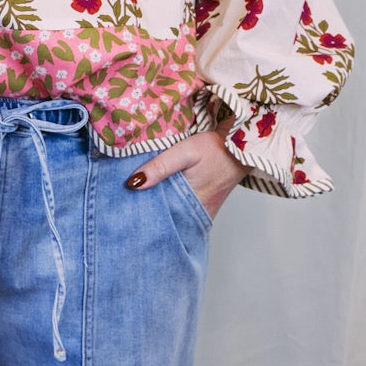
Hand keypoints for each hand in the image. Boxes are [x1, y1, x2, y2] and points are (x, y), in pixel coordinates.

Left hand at [123, 125, 243, 218]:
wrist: (243, 145)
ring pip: (173, 214)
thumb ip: (160, 166)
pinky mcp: (204, 203)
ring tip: (134, 201)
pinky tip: (156, 195)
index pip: (160, 220)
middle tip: (123, 207)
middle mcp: (196, 214)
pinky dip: (170, 203)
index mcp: (191, 206)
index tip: (123, 212)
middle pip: (165, 219)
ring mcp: (202, 210)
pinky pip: (183, 208)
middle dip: (146, 214)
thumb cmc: (216, 148)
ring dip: (158, 208)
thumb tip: (133, 183)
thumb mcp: (185, 152)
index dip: (141, 217)